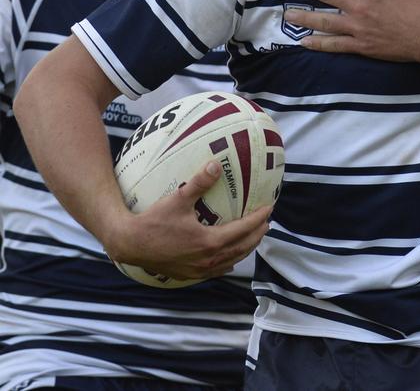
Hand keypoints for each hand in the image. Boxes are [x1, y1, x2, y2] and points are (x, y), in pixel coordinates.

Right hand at [107, 161, 270, 280]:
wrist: (130, 244)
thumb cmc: (154, 221)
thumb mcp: (178, 199)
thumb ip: (199, 182)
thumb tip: (216, 165)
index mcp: (209, 242)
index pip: (242, 230)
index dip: (257, 219)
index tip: (269, 208)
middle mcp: (208, 260)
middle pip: (241, 247)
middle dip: (256, 235)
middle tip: (266, 222)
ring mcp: (199, 270)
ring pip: (231, 260)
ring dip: (245, 248)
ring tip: (254, 237)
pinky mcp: (189, 274)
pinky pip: (217, 270)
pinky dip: (229, 261)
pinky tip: (230, 259)